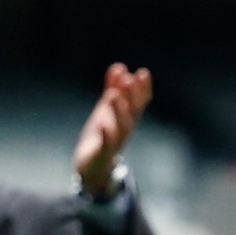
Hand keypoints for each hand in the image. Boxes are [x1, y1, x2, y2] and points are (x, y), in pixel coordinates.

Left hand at [72, 63, 152, 200]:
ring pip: (121, 126)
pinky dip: (106, 134)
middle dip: (132, 95)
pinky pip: (106, 144)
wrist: (92, 168)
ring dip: (119, 111)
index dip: (143, 88)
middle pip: (133, 112)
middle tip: (130, 78)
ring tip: (113, 95)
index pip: (140, 102)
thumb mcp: (107, 110)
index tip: (143, 73)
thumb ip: (113, 88)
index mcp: (128, 118)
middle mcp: (125, 129)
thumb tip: (119, 67)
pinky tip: (103, 124)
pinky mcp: (102, 153)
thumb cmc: (102, 135)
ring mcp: (115, 142)